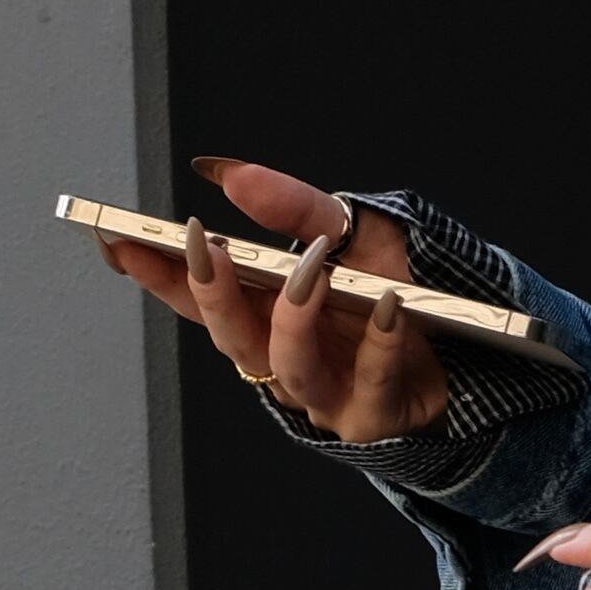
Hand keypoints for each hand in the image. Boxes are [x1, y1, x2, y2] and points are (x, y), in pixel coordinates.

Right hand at [97, 156, 448, 439]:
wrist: (471, 351)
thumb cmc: (397, 292)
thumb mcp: (351, 235)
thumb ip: (295, 208)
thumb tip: (228, 174)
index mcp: (267, 316)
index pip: (199, 299)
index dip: (158, 273)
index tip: (119, 239)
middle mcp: (285, 359)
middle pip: (233, 337)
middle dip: (214, 293)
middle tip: (208, 247)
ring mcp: (329, 394)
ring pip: (290, 367)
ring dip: (294, 318)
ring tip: (310, 273)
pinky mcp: (378, 415)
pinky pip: (373, 382)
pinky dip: (381, 343)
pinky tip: (390, 307)